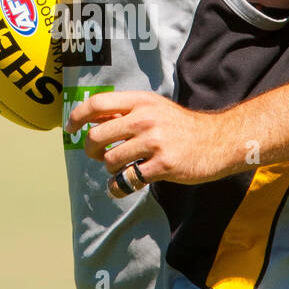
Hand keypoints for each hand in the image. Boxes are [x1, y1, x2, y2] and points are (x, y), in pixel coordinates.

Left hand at [67, 90, 231, 197]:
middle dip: (91, 150)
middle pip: (97, 136)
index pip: (96, 104)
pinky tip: (125, 185)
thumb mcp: (155, 108)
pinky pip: (127, 180)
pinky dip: (119, 186)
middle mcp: (145, 118)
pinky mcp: (162, 165)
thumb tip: (90, 121)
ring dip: (110, 168)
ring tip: (122, 167)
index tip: (71, 128)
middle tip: (98, 155)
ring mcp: (154, 142)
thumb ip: (126, 111)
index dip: (77, 117)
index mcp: (141, 101)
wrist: (218, 141)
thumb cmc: (181, 127)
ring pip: (110, 160)